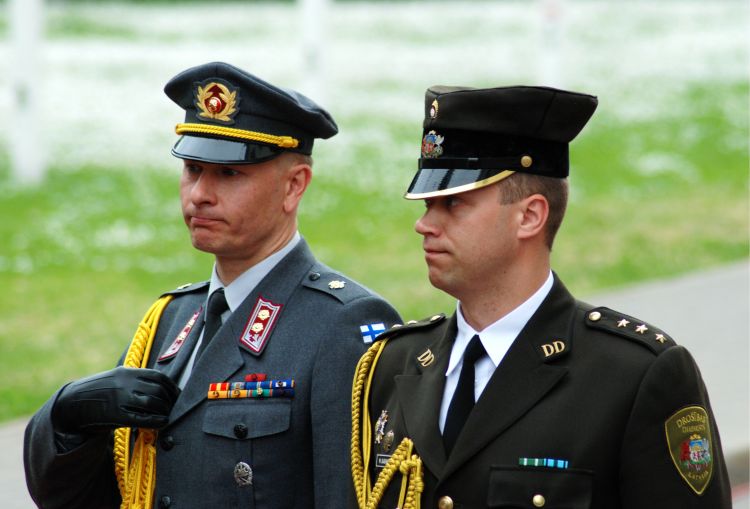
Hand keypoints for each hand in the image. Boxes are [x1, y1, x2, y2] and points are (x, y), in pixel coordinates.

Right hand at [51, 367, 179, 432]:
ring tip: (167, 414)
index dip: (171, 386)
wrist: (74, 402)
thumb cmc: (101, 390)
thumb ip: (137, 378)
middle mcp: (125, 384)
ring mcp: (121, 399)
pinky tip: (162, 422)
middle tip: (174, 406)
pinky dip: (155, 421)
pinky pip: (141, 418)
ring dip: (164, 410)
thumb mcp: (118, 377)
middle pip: (157, 391)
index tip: (177, 393)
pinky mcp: (116, 415)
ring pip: (152, 403)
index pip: (158, 377)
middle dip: (170, 400)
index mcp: (128, 372)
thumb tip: (161, 386)